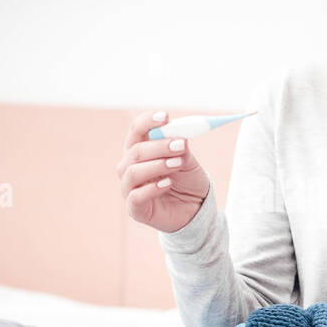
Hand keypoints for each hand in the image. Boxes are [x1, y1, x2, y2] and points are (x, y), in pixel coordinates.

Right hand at [117, 111, 211, 232]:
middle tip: (180, 145)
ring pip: (133, 172)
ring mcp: (130, 187)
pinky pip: (135, 196)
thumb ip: (181, 146)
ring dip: (157, 165)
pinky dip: (151, 188)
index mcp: (141, 150)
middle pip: (135, 151)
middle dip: (159, 146)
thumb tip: (178, 133)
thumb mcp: (188, 160)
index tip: (165, 117)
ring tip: (178, 164)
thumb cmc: (187, 181)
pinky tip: (167, 184)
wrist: (195, 209)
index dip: (148, 121)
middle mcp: (130, 167)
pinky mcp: (134, 208)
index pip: (136, 130)